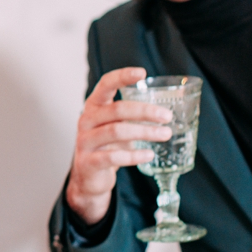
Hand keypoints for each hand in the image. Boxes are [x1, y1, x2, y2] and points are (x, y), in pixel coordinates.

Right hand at [66, 67, 172, 224]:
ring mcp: (85, 141)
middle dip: (145, 111)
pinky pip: (113, 156)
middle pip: (117, 109)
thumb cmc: (107, 147)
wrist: (89, 177)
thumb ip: (131, 115)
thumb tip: (166, 109)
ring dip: (145, 132)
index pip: (105, 85)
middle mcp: (86, 120)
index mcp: (94, 106)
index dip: (122, 76)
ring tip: (165, 134)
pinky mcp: (88, 162)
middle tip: (167, 116)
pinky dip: (134, 155)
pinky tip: (149, 155)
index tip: (142, 73)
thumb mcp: (115, 126)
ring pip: (117, 131)